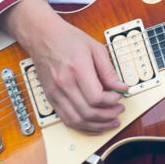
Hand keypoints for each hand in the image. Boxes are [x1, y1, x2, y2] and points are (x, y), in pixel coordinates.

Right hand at [0, 0, 127, 133]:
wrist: (42, 37)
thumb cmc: (68, 39)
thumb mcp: (95, 48)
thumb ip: (109, 71)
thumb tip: (122, 87)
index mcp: (77, 69)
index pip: (96, 98)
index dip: (112, 101)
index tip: (120, 96)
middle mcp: (64, 84)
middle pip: (88, 113)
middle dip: (108, 116)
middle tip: (119, 110)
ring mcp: (55, 93)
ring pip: (77, 121)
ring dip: (97, 126)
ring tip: (111, 122)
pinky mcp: (51, 99)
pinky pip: (66, 120)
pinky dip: (82, 127)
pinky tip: (94, 124)